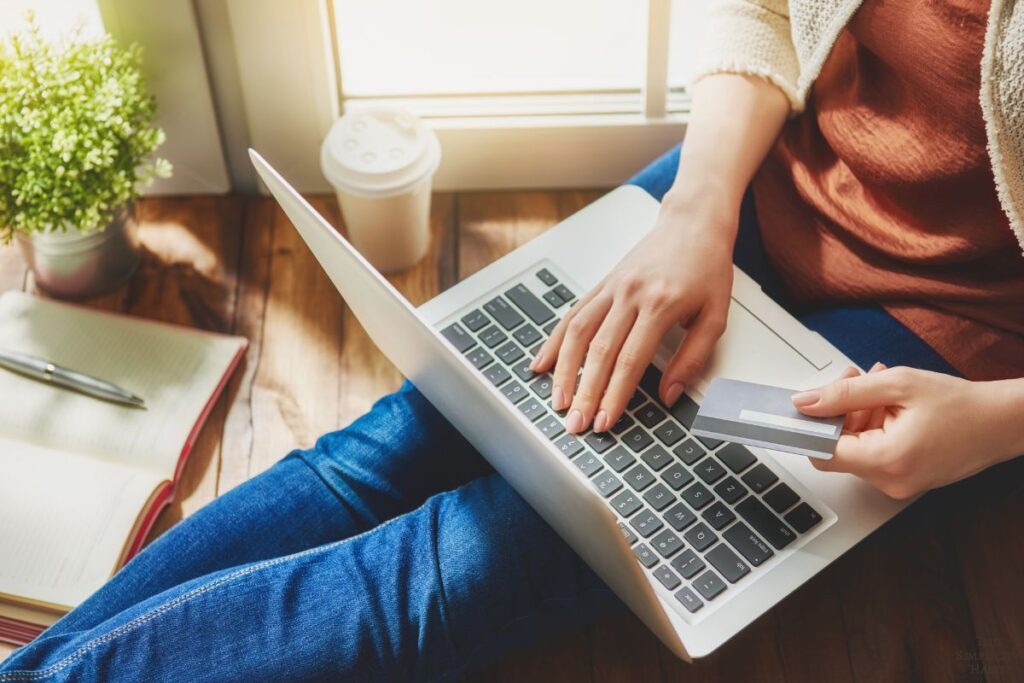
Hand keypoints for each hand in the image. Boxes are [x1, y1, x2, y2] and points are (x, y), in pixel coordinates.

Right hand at [530, 199, 735, 433]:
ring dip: (564, 371)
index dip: (614, 395)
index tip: (605, 421)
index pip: (631, 360)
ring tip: (557, 401)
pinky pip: (572, 315)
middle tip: (576, 424)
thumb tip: (670, 395)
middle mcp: (630, 295)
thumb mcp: (715, 316)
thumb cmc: (707, 267)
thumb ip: (693, 358)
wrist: (693, 222)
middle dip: (585, 393)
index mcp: (660, 305)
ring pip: (578, 333)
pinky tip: (542, 363)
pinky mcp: (601, 284)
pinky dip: (555, 341)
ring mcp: (611, 288)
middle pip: (599, 352)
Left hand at [792, 365, 1022, 498]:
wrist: (1004, 423)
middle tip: (856, 380)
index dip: (811, 425)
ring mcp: (897, 484)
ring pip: (856, 448)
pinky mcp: (905, 479)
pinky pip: (875, 453)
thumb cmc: (962, 404)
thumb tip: (805, 402)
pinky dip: (875, 427)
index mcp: (886, 461)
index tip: (805, 406)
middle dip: (840, 411)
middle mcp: (889, 481)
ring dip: (859, 415)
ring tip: (881, 388)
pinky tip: (892, 405)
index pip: (823, 451)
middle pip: (839, 448)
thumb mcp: (897, 385)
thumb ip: (846, 393)